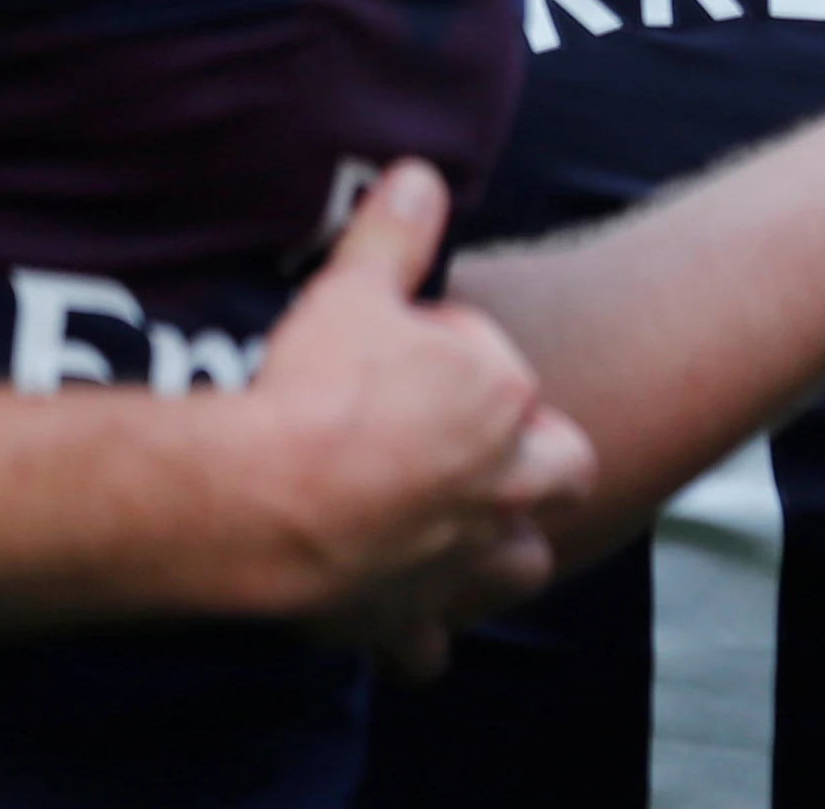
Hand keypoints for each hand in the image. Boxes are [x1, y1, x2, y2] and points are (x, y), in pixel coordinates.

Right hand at [223, 161, 595, 675]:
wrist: (264, 501)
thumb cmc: (313, 393)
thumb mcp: (352, 293)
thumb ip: (393, 237)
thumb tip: (419, 174)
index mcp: (503, 402)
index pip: (504, 371)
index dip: (457, 358)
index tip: (400, 356)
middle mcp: (502, 487)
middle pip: (560, 471)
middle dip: (532, 460)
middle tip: (467, 446)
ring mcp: (460, 559)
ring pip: (520, 563)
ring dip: (499, 550)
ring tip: (456, 529)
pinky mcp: (407, 618)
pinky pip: (428, 649)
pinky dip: (417, 643)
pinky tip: (397, 631)